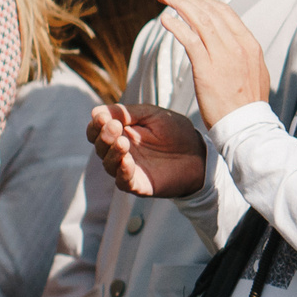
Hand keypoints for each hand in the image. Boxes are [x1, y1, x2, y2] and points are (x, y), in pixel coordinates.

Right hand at [88, 102, 207, 197]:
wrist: (200, 154)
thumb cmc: (176, 132)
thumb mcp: (153, 115)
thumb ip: (128, 113)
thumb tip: (96, 111)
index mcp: (121, 133)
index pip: (97, 131)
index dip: (96, 124)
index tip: (101, 116)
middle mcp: (120, 152)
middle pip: (100, 147)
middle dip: (104, 136)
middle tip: (114, 126)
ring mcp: (128, 169)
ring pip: (109, 164)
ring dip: (112, 152)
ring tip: (123, 142)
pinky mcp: (138, 184)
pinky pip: (124, 181)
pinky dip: (122, 171)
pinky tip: (126, 161)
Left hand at [153, 0, 272, 124]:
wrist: (247, 126)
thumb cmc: (247, 104)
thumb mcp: (254, 72)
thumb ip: (242, 54)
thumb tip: (230, 43)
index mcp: (249, 44)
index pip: (225, 12)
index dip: (204, 1)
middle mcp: (238, 45)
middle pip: (210, 11)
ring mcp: (223, 56)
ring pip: (199, 20)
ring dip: (178, 4)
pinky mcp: (207, 69)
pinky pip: (189, 39)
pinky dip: (176, 26)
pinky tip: (165, 20)